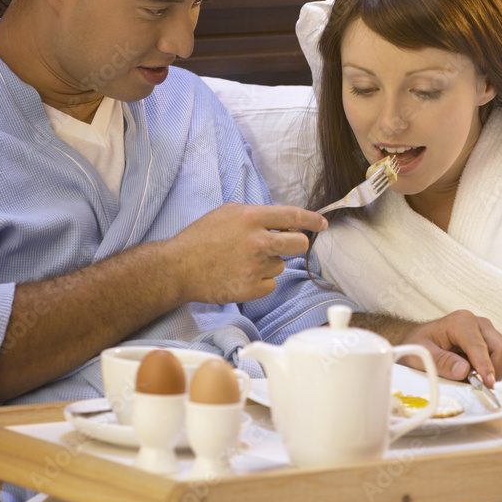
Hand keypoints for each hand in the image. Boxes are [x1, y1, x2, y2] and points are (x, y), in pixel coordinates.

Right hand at [167, 203, 327, 303]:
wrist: (178, 268)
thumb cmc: (201, 238)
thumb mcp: (228, 213)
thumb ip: (257, 215)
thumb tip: (285, 222)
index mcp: (252, 218)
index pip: (294, 216)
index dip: (312, 220)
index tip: (322, 224)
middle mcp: (257, 241)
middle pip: (299, 244)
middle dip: (297, 244)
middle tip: (285, 245)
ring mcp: (255, 267)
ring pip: (280, 266)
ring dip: (269, 264)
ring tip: (243, 261)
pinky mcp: (251, 288)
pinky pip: (270, 285)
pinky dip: (260, 282)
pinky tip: (241, 275)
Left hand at [400, 309, 501, 385]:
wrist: (419, 339)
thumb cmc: (420, 344)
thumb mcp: (424, 354)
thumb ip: (442, 362)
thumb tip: (464, 370)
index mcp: (461, 322)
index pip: (480, 346)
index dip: (485, 367)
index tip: (488, 384)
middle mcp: (477, 323)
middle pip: (500, 349)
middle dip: (494, 370)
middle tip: (479, 386)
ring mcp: (485, 331)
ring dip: (493, 370)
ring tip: (472, 379)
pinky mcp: (488, 340)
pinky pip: (499, 357)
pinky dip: (491, 369)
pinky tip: (474, 373)